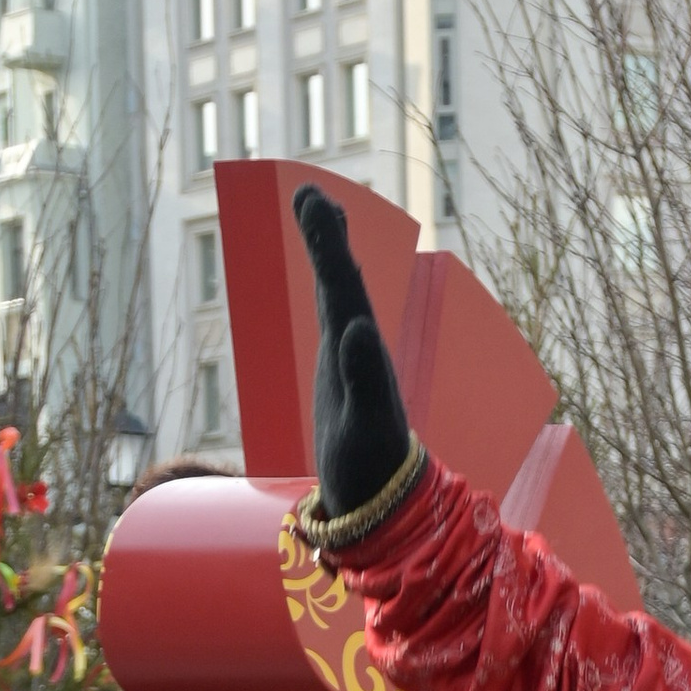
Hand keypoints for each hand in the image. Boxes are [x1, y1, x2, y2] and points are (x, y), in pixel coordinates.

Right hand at [292, 184, 412, 520]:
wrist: (381, 500)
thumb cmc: (373, 468)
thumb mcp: (365, 423)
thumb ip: (362, 376)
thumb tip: (357, 326)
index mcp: (360, 347)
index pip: (342, 282)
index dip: (326, 240)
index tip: (312, 198)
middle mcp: (357, 345)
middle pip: (341, 278)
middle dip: (325, 234)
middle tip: (308, 191)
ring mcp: (350, 358)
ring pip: (339, 293)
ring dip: (328, 253)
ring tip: (317, 210)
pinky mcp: (342, 374)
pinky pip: (334, 319)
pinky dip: (329, 291)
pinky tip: (330, 280)